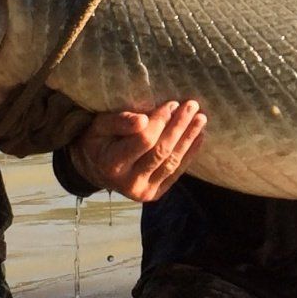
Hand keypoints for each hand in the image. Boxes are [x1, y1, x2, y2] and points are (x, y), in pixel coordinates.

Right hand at [66, 100, 205, 202]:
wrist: (95, 169)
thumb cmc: (99, 140)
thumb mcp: (100, 126)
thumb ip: (119, 121)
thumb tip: (143, 120)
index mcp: (111, 164)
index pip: (143, 140)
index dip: (159, 122)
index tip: (171, 103)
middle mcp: (128, 183)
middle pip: (160, 151)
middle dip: (179, 127)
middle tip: (192, 106)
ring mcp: (143, 192)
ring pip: (171, 162)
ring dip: (188, 138)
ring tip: (200, 119)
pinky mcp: (154, 194)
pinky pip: (175, 172)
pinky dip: (189, 154)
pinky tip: (198, 137)